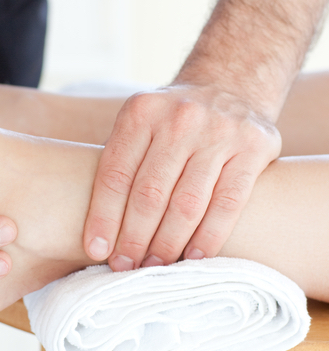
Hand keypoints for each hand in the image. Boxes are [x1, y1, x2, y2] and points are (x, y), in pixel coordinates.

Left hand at [83, 84, 280, 270]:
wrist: (229, 84)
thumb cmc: (171, 120)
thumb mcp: (140, 123)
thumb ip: (122, 161)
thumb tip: (99, 228)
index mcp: (140, 112)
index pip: (115, 174)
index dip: (104, 217)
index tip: (96, 250)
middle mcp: (178, 119)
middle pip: (149, 193)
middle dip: (134, 238)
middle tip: (126, 267)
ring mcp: (218, 131)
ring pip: (187, 203)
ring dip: (168, 243)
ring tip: (155, 266)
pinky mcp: (254, 146)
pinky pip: (227, 203)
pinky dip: (209, 236)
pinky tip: (193, 257)